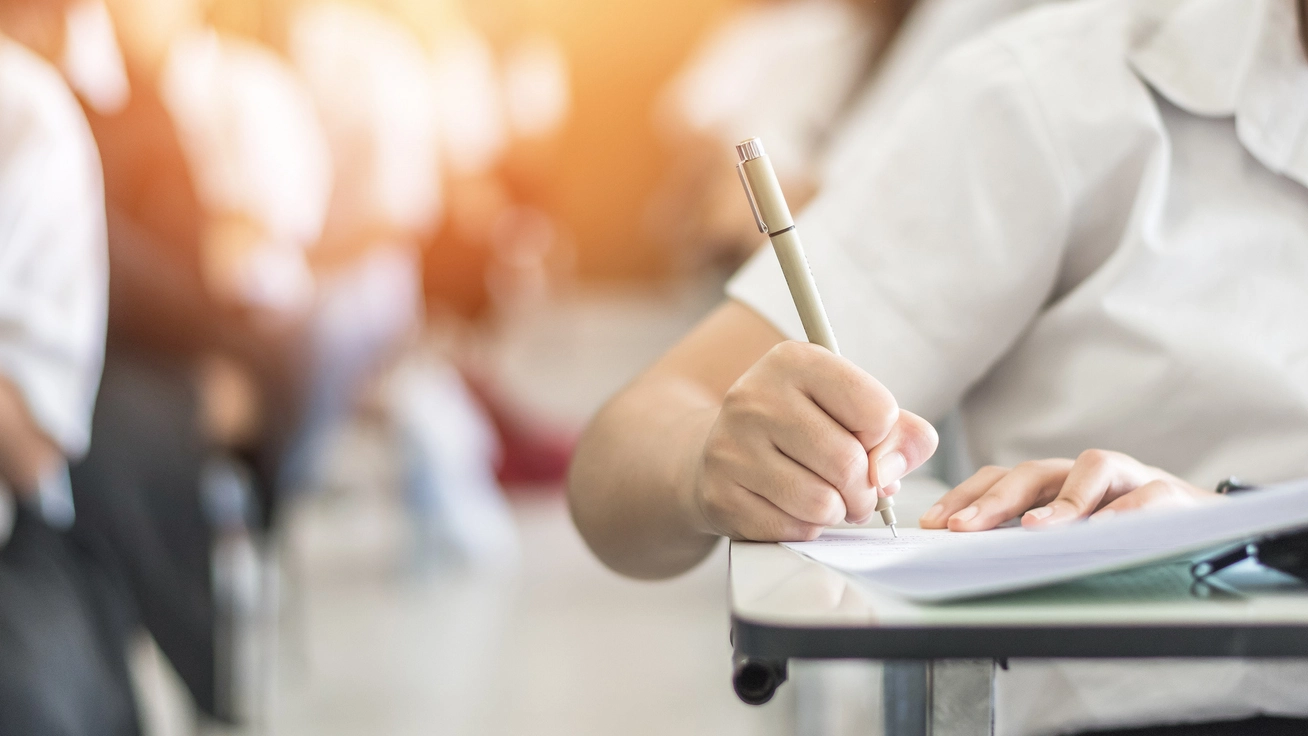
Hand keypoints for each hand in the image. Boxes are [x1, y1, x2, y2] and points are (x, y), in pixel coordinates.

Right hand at [690, 341, 937, 540]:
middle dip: (865, 490)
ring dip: (837, 511)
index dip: (881, 437)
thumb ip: (900, 433)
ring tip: (827, 499)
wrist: (722, 449)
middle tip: (857, 491)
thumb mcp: (851, 409)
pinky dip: (806, 528)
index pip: (876, 410)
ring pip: (822, 503)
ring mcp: (731, 446)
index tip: (862, 439)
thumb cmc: (800, 427)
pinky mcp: (720, 494)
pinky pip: (792, 529)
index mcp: (794, 360)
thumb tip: (888, 474)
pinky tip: (792, 508)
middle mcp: (756, 396)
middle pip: (849, 463)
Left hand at [920, 449, 1217, 531]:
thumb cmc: (1129, 534)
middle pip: (1033, 472)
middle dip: (993, 499)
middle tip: (962, 528)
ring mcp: (1129, 477)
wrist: (1211, 528)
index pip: (1001, 478)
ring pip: (1091, 469)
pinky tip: (1104, 531)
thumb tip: (970, 558)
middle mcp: (1086, 473)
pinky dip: (1125, 512)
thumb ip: (1031, 540)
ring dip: (1059, 501)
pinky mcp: (1172, 493)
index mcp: (1056, 482)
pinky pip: (1148, 495)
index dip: (965, 495)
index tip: (932, 523)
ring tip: (1032, 530)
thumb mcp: (1075, 537)